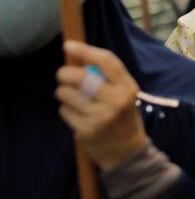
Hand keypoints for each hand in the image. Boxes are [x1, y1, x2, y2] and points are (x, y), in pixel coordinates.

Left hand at [56, 41, 146, 171]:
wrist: (128, 153)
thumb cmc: (123, 117)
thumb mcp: (125, 94)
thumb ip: (108, 78)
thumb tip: (80, 58)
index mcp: (128, 88)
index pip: (107, 62)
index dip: (85, 50)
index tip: (68, 45)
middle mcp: (116, 101)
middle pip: (80, 77)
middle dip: (65, 74)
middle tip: (63, 76)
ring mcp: (100, 117)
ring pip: (67, 94)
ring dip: (64, 94)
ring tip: (72, 99)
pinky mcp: (86, 131)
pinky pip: (65, 111)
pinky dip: (66, 111)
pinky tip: (77, 115)